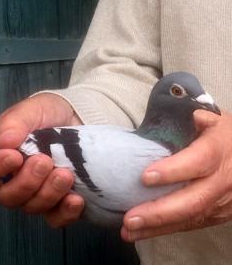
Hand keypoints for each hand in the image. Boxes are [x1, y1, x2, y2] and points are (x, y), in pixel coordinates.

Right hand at [0, 93, 83, 226]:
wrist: (79, 119)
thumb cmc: (50, 114)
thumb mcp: (33, 109)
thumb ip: (15, 122)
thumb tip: (3, 142)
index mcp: (0, 156)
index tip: (14, 157)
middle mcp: (14, 179)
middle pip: (8, 197)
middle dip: (26, 182)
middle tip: (44, 162)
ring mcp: (37, 192)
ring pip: (32, 207)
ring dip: (48, 193)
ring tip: (65, 174)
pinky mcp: (58, 201)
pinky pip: (56, 218)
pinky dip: (65, 212)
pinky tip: (76, 199)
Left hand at [121, 109, 231, 241]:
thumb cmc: (226, 136)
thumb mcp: (215, 119)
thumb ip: (195, 119)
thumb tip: (179, 116)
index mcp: (219, 150)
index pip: (197, 162)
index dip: (172, 171)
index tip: (145, 177)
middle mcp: (222, 180)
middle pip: (191, 200)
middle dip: (158, 212)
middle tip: (129, 218)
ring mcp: (222, 201)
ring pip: (189, 218)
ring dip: (157, 227)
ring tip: (128, 232)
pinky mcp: (217, 213)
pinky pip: (191, 224)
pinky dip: (166, 230)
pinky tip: (143, 233)